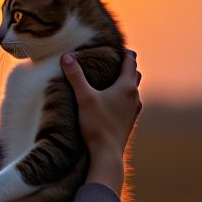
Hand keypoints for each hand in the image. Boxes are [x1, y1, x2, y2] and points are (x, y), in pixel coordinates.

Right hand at [60, 49, 142, 192]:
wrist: (107, 154)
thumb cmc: (96, 125)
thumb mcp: (84, 98)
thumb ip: (75, 76)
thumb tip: (66, 57)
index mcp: (127, 86)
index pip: (130, 60)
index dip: (123, 51)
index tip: (112, 46)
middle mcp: (135, 96)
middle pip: (134, 73)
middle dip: (124, 66)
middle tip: (110, 61)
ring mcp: (134, 110)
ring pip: (133, 89)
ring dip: (124, 82)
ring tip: (109, 80)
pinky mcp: (130, 121)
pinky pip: (130, 102)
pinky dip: (123, 96)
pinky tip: (110, 101)